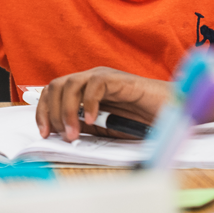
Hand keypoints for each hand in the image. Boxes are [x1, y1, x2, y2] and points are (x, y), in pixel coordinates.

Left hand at [36, 67, 167, 140]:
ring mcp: (104, 77)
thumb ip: (83, 127)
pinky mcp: (119, 79)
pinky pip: (95, 84)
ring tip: (74, 133)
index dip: (43, 111)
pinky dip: (89, 103)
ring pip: (71, 84)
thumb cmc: (140, 121)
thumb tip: (60, 133)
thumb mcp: (104, 129)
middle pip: (56, 86)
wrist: (170, 114)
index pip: (52, 92)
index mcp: (84, 90)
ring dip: (66, 111)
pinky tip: (92, 120)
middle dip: (52, 112)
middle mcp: (91, 79)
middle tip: (62, 136)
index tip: (45, 133)